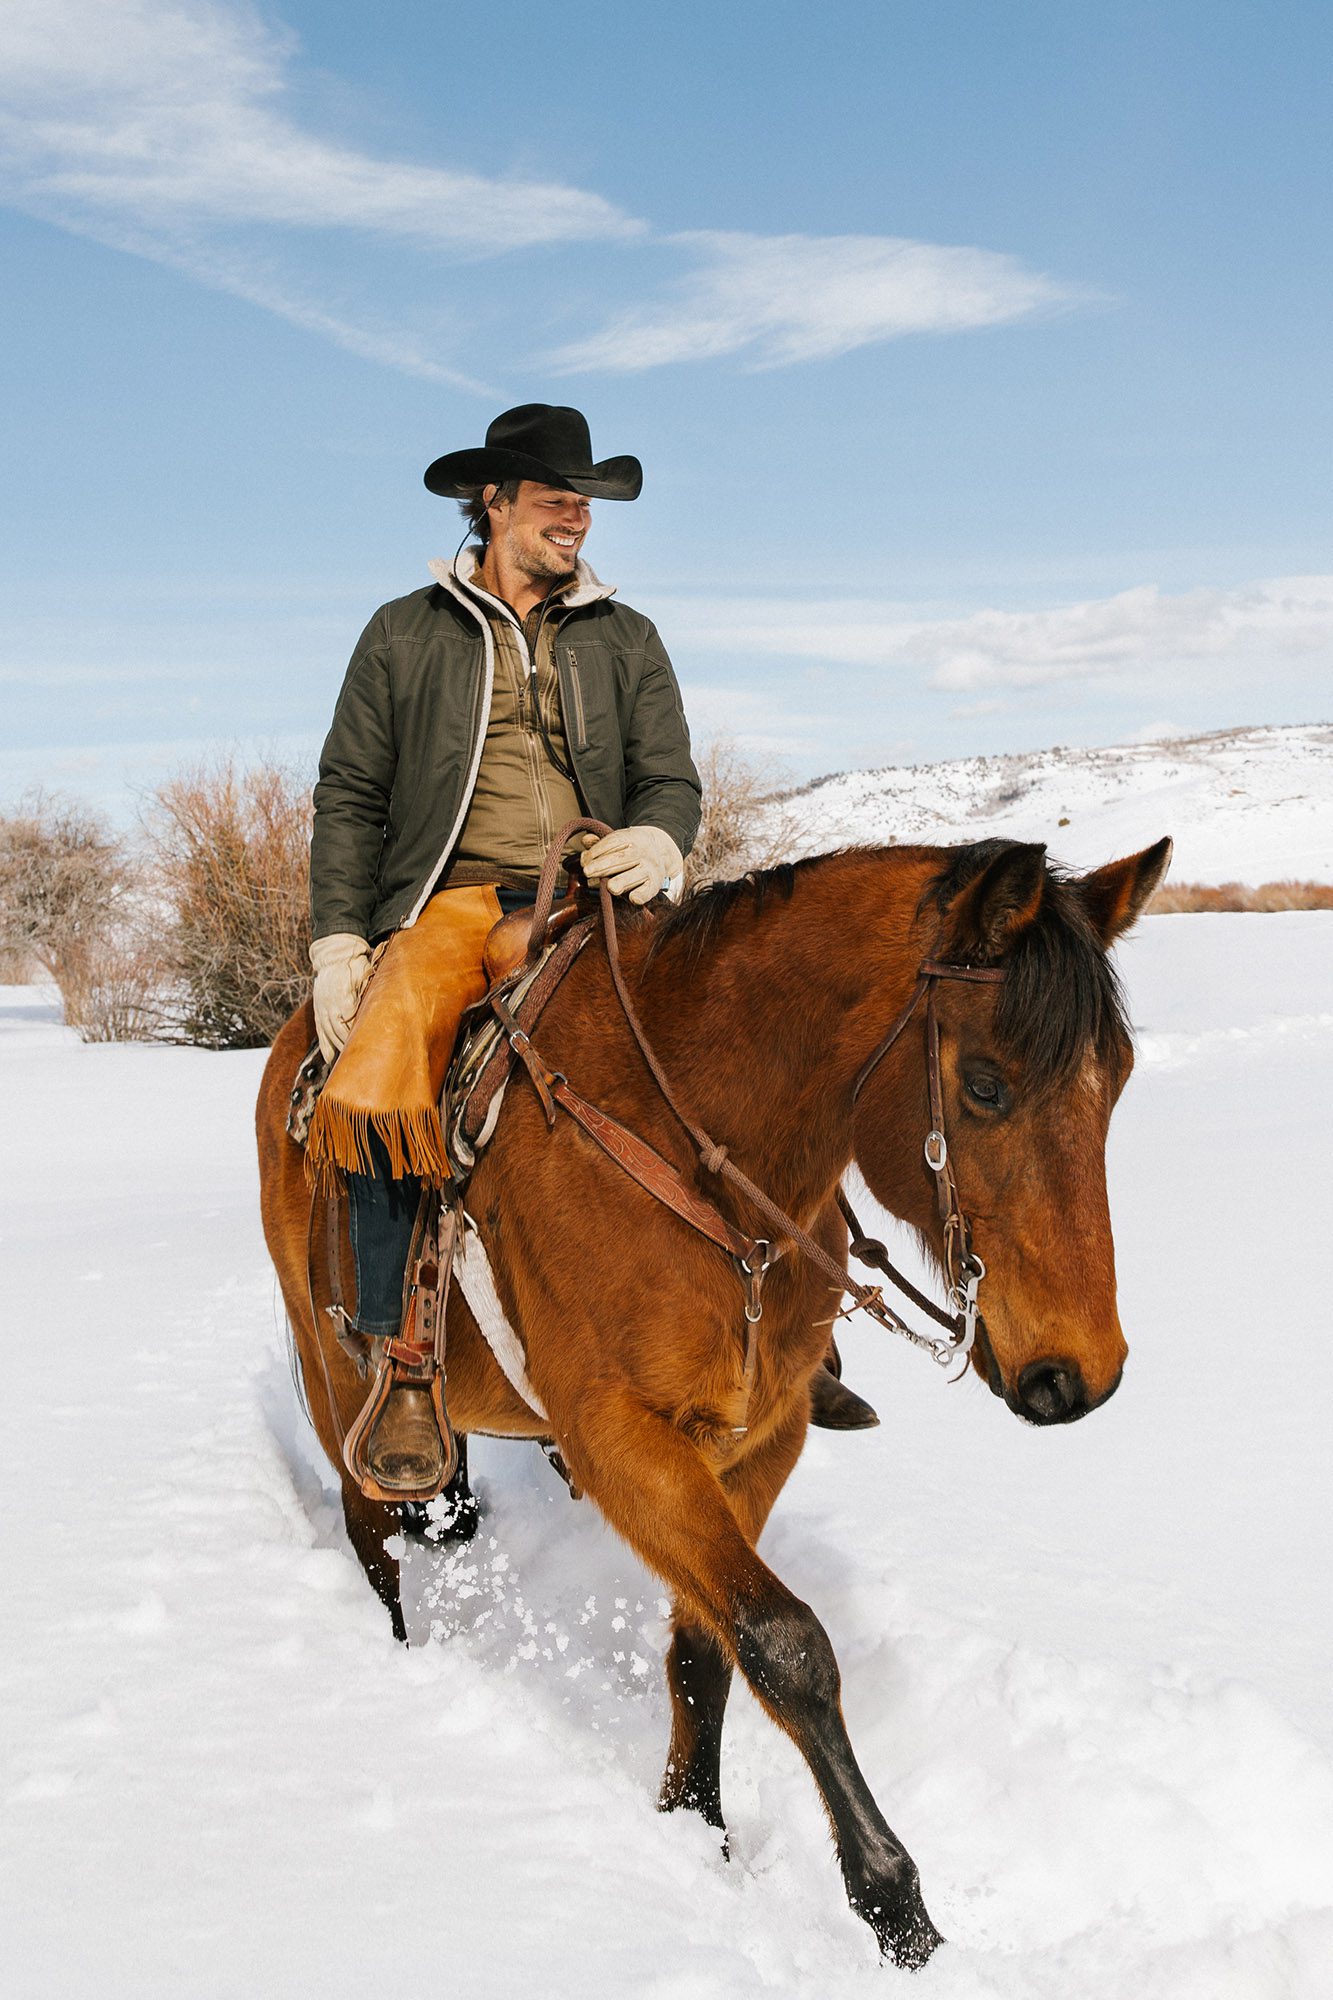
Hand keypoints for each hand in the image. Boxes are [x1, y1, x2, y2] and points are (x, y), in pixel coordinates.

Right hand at [309, 932, 371, 1061]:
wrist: (334, 957)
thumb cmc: (357, 966)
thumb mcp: (366, 977)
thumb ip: (369, 995)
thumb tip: (380, 1012)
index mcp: (344, 997)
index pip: (353, 1024)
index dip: (360, 1040)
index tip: (370, 1053)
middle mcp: (330, 1006)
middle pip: (340, 1034)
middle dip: (350, 1051)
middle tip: (362, 1067)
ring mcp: (322, 1010)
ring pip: (329, 1036)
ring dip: (338, 1052)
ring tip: (347, 1069)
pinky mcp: (318, 1012)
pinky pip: (321, 1034)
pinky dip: (326, 1048)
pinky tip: (330, 1061)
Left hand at [579, 826, 682, 904]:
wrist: (662, 850)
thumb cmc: (631, 849)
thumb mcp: (619, 841)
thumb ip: (600, 842)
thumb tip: (586, 840)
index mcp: (632, 838)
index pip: (613, 842)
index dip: (598, 851)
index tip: (585, 861)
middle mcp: (642, 852)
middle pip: (622, 858)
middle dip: (603, 865)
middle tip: (587, 872)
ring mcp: (650, 868)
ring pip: (636, 874)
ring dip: (623, 881)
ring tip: (611, 887)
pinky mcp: (655, 884)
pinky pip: (649, 890)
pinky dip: (642, 894)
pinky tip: (633, 898)